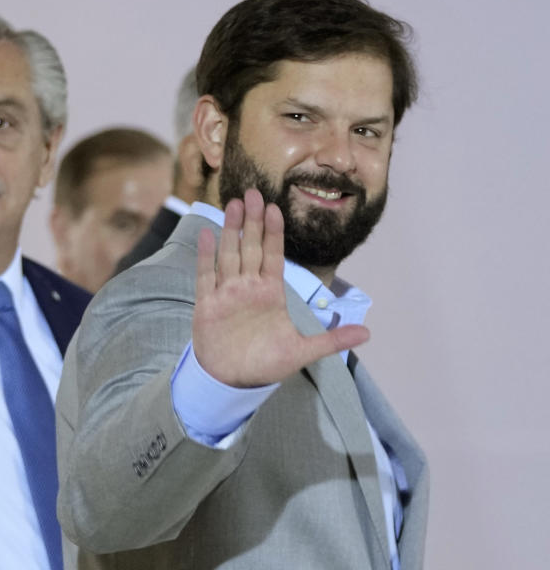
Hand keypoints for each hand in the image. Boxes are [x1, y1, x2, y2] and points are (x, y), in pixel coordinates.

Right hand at [192, 189, 368, 387]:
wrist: (232, 381)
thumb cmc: (265, 365)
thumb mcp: (302, 352)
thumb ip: (332, 340)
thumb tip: (368, 333)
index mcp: (270, 293)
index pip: (273, 255)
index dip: (274, 232)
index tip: (275, 208)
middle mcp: (248, 287)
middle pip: (250, 247)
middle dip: (252, 221)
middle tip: (253, 192)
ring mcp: (227, 293)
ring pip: (229, 254)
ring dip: (231, 230)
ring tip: (234, 204)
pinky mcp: (208, 304)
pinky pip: (207, 275)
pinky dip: (206, 255)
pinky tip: (207, 234)